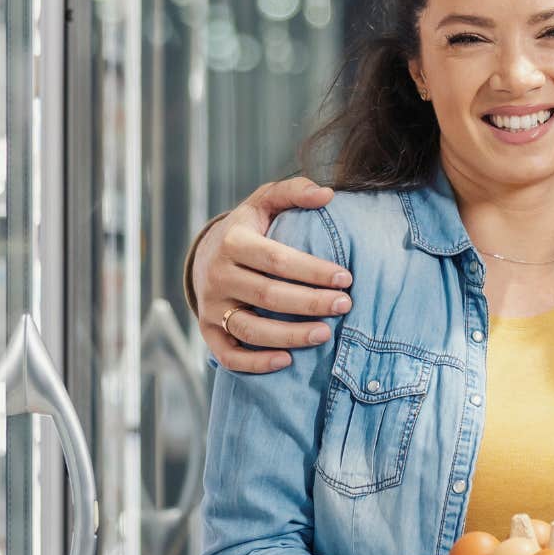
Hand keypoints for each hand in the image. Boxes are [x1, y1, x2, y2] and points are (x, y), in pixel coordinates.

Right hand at [192, 177, 351, 372]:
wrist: (206, 255)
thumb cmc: (249, 228)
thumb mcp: (264, 202)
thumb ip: (294, 192)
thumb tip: (327, 194)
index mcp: (233, 241)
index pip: (277, 259)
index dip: (313, 270)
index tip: (347, 278)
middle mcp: (218, 276)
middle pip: (268, 295)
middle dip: (310, 303)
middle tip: (345, 306)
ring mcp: (211, 307)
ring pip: (250, 329)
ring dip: (289, 336)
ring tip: (325, 334)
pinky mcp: (208, 331)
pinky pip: (229, 355)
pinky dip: (256, 363)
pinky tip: (286, 361)